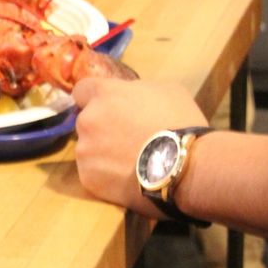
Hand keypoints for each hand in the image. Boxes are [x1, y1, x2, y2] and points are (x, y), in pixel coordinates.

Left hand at [73, 77, 206, 212]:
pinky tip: (126, 178)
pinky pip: (93, 173)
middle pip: (86, 121)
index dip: (94, 99)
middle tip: (125, 138)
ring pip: (88, 149)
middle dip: (101, 127)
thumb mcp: (166, 90)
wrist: (185, 166)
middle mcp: (87, 120)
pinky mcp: (88, 178)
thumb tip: (130, 96)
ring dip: (102, 152)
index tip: (108, 108)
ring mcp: (85, 151)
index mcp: (104, 94)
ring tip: (129, 162)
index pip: (82, 90)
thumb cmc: (180, 122)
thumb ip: (137, 89)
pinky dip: (106, 175)